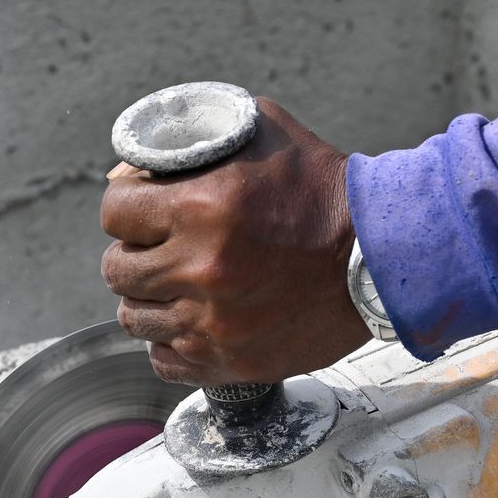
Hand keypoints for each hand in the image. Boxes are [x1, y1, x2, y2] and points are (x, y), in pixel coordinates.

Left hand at [100, 96, 367, 384]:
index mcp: (201, 208)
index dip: (126, 206)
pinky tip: (191, 318)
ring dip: (149, 297)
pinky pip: (162, 358)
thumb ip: (189, 145)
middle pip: (118, 268)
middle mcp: (201, 268)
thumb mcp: (259, 136)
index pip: (114, 212)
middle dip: (134, 252)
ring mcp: (213, 323)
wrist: (383, 255)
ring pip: (134, 316)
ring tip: (175, 283)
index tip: (141, 209)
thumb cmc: (320, 189)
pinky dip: (170, 340)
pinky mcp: (228, 361)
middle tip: (159, 247)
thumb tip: (125, 173)